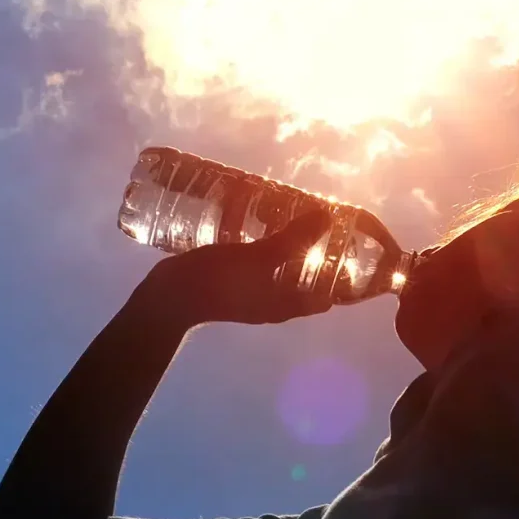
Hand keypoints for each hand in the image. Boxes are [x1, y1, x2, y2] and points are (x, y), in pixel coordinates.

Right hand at [134, 211, 335, 327]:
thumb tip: (328, 218)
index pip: (326, 297)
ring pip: (279, 267)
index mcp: (285, 305)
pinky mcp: (231, 280)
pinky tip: (256, 219)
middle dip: (314, 252)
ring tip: (293, 212)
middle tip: (321, 221)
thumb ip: (293, 240)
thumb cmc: (218, 283)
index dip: (342, 277)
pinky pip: (255, 261)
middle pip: (304, 278)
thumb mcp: (260, 258)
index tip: (350, 249)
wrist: (167, 298)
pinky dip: (260, 243)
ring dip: (287, 244)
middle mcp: (272, 302)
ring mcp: (250, 292)